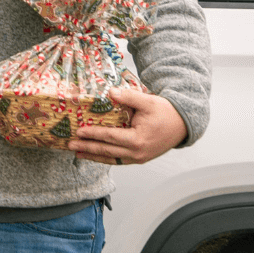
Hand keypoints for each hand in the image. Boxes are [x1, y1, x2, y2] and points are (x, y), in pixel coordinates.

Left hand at [71, 85, 187, 165]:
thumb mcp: (148, 101)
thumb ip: (129, 97)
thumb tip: (110, 92)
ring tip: (78, 153)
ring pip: (111, 158)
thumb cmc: (166, 112)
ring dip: (93, 156)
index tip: (79, 131)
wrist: (183, 124)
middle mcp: (137, 152)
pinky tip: (95, 155)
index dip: (93, 134)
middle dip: (87, 148)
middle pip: (107, 151)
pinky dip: (106, 158)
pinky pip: (119, 160)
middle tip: (70, 145)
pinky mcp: (140, 158)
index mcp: (137, 139)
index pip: (110, 137)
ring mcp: (138, 158)